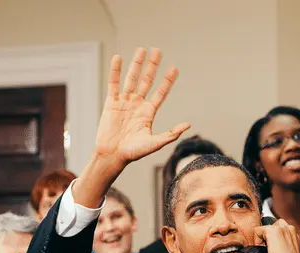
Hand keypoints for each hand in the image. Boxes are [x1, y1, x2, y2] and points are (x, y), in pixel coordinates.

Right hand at [96, 47, 190, 169]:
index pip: (160, 93)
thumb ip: (171, 134)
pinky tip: (118, 58)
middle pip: (147, 81)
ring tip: (142, 49)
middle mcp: (137, 105)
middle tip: (158, 51)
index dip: (167, 81)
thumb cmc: (133, 152)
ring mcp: (124, 102)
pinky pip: (113, 84)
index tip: (174, 68)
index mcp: (148, 113)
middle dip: (152, 66)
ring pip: (131, 79)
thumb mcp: (155, 143)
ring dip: (136, 64)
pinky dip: (115, 71)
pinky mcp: (111, 103)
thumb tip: (188, 125)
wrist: (112, 155)